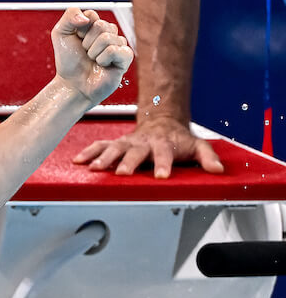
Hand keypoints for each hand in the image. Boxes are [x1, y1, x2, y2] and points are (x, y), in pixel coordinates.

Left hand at [51, 8, 133, 106]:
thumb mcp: (60, 34)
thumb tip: (87, 17)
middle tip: (85, 53)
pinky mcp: (125, 58)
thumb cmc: (68, 62)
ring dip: (93, 52)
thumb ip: (70, 15)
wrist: (72, 86)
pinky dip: (103, 58)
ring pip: (107, 37)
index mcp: (96, 26)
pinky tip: (102, 65)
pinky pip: (114, 50)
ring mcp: (119, 45)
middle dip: (87, 42)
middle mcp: (110, 33)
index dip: (79, 30)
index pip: (91, 15)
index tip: (77, 41)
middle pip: (101, 25)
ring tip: (92, 61)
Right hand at [73, 115, 223, 177]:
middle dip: (128, 162)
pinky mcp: (116, 143)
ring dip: (104, 158)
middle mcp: (144, 143)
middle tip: (122, 173)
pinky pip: (100, 146)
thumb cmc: (178, 139)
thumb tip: (218, 170)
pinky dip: (89, 152)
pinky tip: (78, 161)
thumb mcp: (197, 146)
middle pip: (135, 152)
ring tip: (94, 169)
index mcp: (164, 144)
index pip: (165, 155)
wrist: (162, 121)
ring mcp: (128, 142)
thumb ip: (207, 157)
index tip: (161, 176)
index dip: (163, 165)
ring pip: (114, 148)